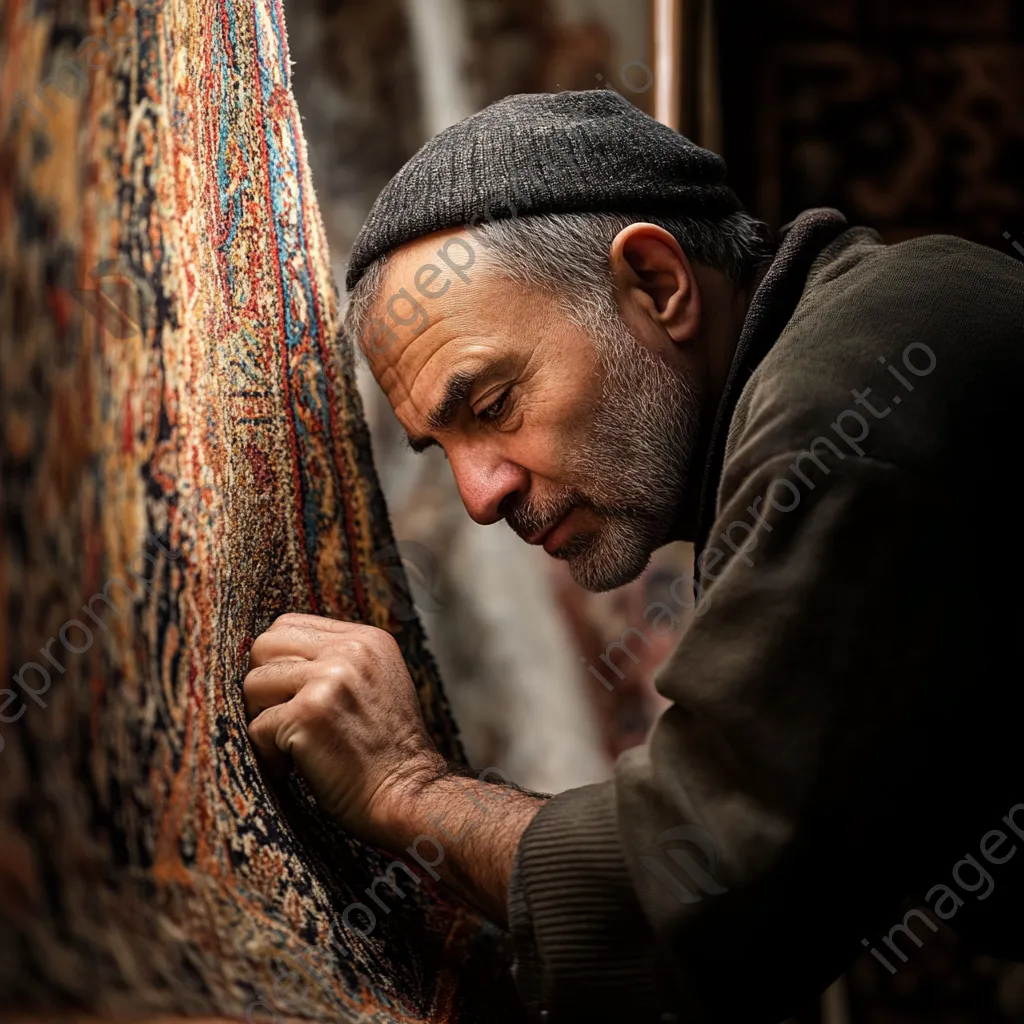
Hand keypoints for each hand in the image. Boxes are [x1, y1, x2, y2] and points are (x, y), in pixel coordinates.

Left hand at [243, 613, 443, 845]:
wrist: (410, 794)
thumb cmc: (387, 749)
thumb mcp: (377, 682)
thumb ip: (338, 660)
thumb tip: (274, 657)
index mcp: (366, 638)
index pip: (289, 625)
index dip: (279, 662)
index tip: (292, 695)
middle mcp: (350, 650)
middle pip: (265, 645)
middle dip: (263, 686)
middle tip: (283, 718)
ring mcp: (329, 680)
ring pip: (253, 683)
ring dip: (263, 718)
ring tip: (291, 742)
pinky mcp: (308, 714)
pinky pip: (256, 727)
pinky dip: (268, 754)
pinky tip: (293, 766)